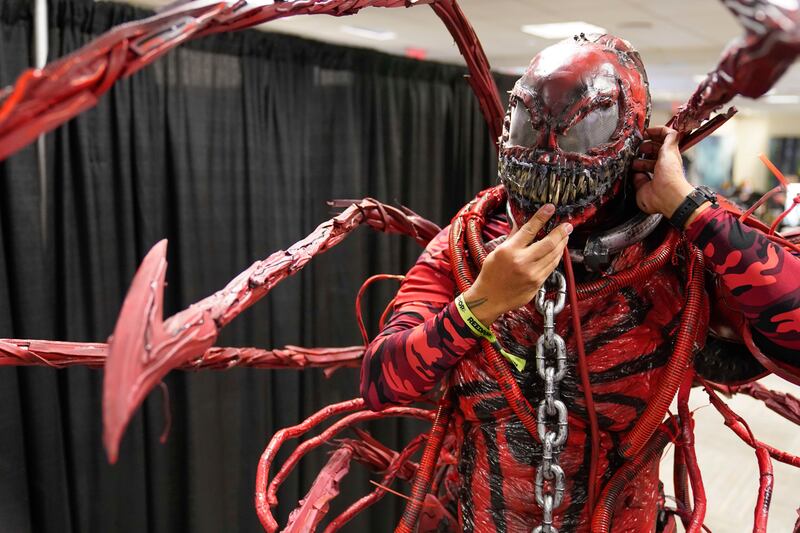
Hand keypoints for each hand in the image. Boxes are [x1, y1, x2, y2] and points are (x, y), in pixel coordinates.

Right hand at [461, 204, 571, 324]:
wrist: (490, 298)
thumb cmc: (491, 275)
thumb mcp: (496, 252)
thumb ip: (512, 237)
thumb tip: (522, 222)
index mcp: (509, 251)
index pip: (529, 230)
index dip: (541, 217)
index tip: (550, 208)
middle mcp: (522, 262)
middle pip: (548, 244)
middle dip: (561, 232)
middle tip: (567, 225)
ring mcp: (532, 274)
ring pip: (554, 256)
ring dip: (561, 245)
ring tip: (565, 236)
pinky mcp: (537, 284)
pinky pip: (551, 267)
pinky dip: (556, 257)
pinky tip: (558, 251)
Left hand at [631, 126, 706, 225]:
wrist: (669, 195)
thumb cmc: (659, 198)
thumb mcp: (642, 190)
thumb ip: (638, 181)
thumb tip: (635, 174)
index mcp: (662, 175)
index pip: (652, 164)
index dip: (641, 162)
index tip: (633, 162)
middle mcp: (668, 165)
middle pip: (656, 152)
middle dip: (643, 150)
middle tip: (634, 152)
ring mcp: (670, 156)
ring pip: (662, 141)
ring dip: (649, 140)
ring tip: (639, 141)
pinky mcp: (671, 148)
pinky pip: (669, 132)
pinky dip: (658, 129)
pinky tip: (648, 131)